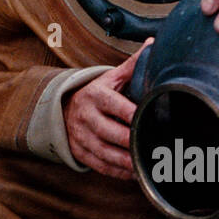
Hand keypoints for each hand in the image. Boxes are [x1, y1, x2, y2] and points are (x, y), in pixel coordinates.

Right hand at [64, 41, 151, 178]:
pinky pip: (101, 166)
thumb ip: (131, 66)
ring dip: (127, 162)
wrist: (63, 109)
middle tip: (155, 148)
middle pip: (111, 133)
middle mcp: (87, 117)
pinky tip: (135, 174)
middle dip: (132, 142)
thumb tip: (152, 44)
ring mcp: (82, 137)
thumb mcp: (109, 78)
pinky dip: (119, 173)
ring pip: (106, 154)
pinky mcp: (81, 153)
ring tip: (146, 164)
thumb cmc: (95, 94)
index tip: (151, 122)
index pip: (116, 106)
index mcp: (96, 96)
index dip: (133, 116)